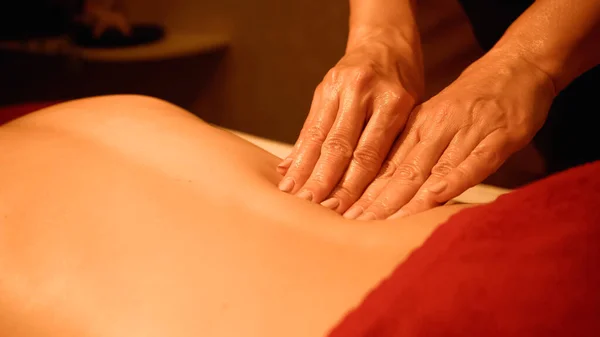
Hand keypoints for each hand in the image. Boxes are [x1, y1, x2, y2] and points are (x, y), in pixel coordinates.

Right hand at [277, 32, 422, 213]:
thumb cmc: (404, 83)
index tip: (341, 212)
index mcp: (393, 102)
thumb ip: (388, 146)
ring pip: (319, 135)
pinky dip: (299, 150)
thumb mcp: (410, 111)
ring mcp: (340, 87)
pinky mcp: (323, 87)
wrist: (385, 40)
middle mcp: (363, 92)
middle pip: (339, 146)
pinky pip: (310, 124)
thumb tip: (369, 190)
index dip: (352, 185)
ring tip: (290, 194)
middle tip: (310, 207)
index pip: (369, 153)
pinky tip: (287, 170)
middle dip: (322, 180)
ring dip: (303, 168)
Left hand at [344, 49, 555, 219]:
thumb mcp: (436, 119)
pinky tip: (435, 198)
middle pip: (401, 170)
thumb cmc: (474, 100)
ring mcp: (466, 132)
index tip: (344, 212)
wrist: (518, 65)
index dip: (365, 191)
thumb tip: (384, 183)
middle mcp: (436, 129)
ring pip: (431, 169)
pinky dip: (454, 180)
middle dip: (376, 200)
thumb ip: (415, 149)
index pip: (386, 164)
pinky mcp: (498, 136)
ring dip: (405, 198)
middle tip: (353, 223)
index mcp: (419, 126)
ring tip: (381, 222)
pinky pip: (474, 161)